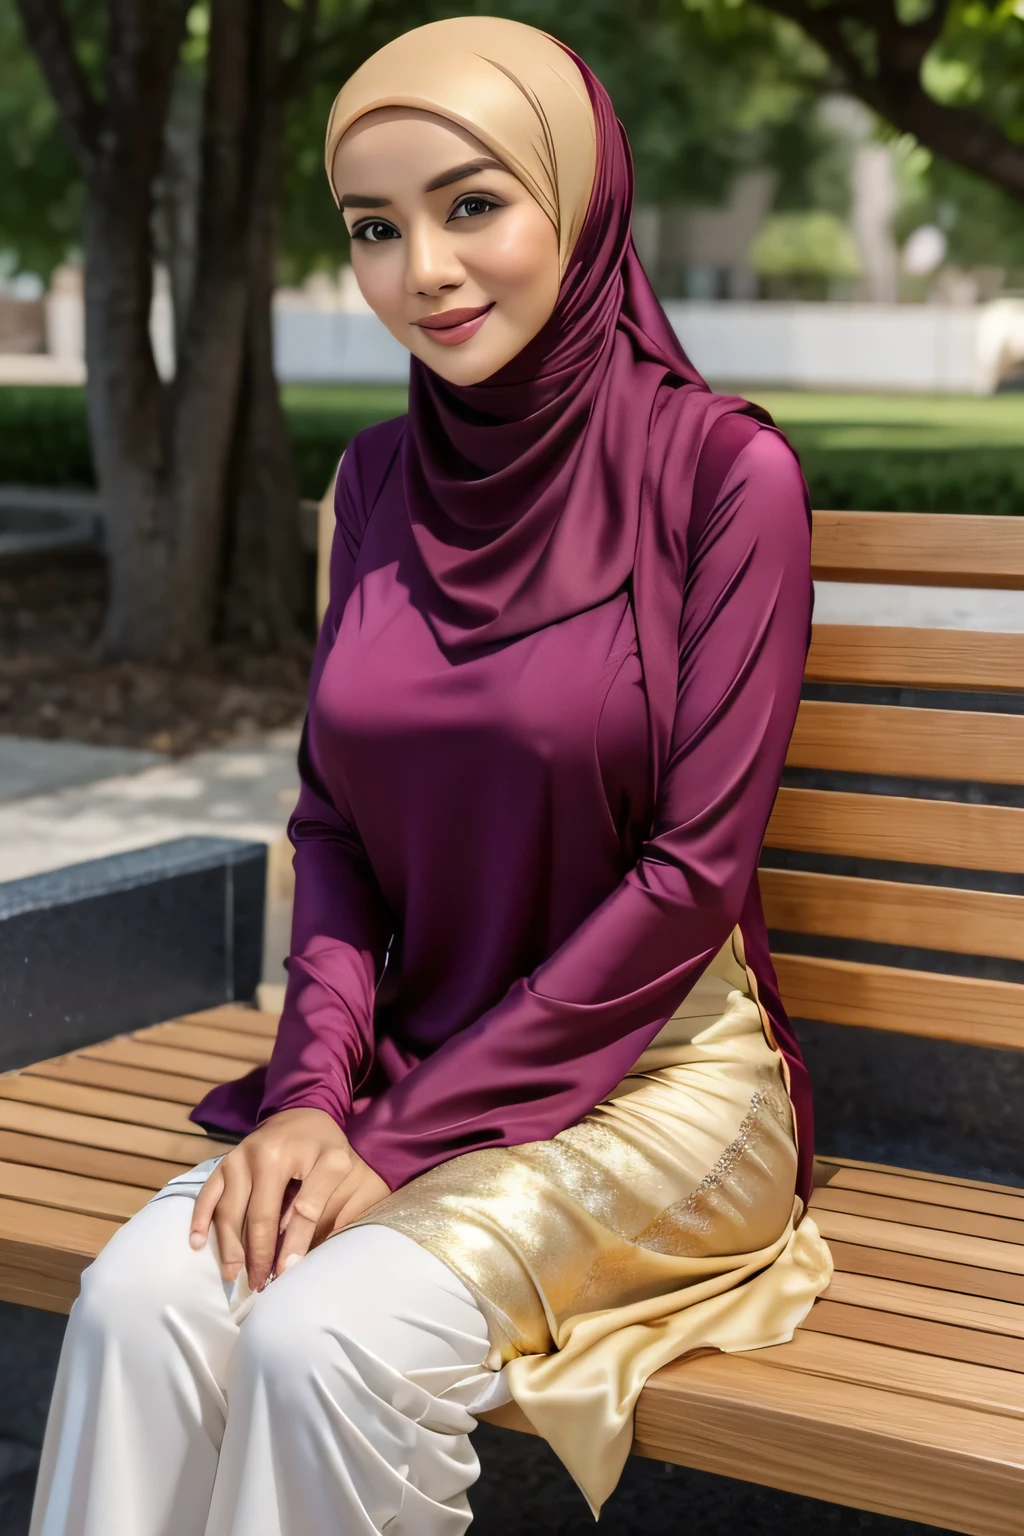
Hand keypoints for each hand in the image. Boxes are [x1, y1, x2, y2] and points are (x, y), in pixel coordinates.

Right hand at [188, 1107, 389, 1290]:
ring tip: (229, 1274)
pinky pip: (206, 1194)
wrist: (304, 1109)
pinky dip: (199, 1218)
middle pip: (240, 1217)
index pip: (266, 1218)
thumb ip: (311, 1210)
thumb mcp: (333, 1168)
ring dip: (223, 1245)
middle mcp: (245, 1159)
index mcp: (273, 1159)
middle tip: (252, 1286)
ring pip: (222, 1211)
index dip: (269, 1252)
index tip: (274, 1281)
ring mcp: (231, 1160)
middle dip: (245, 1255)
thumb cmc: (324, 1142)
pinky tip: (196, 1243)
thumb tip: (289, 1263)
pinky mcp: (224, 1163)